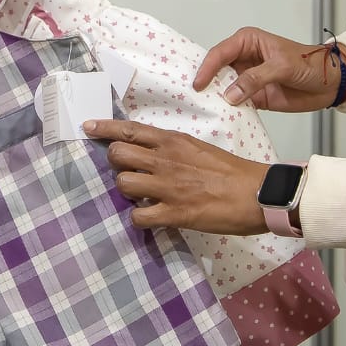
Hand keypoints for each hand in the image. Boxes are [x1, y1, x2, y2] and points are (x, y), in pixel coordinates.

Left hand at [83, 120, 269, 234]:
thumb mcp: (197, 148)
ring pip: (122, 184)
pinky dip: (139, 218)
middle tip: (129, 172)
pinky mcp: (174, 213)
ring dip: (127, 192)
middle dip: (117, 164)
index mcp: (173, 141)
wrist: (257, 193)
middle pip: (117, 155)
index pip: (129, 129)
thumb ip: (172, 150)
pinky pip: (138, 216)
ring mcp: (167, 187)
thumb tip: (150, 156)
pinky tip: (151, 217)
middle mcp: (165, 160)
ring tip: (142, 196)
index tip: (87, 127)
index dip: (104, 128)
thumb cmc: (230, 171)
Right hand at [195, 26, 345, 111]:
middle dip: (205, 82)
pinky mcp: (253, 96)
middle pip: (216, 70)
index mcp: (247, 42)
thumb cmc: (309, 64)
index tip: (198, 85)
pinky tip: (219, 117)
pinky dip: (228, 110)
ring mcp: (246, 79)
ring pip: (223, 88)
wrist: (330, 84)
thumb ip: (255, 79)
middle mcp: (243, 59)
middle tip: (189, 97)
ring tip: (200, 110)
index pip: (220, 53)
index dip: (207, 68)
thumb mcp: (282, 66)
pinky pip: (235, 103)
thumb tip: (229, 95)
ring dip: (214, 98)